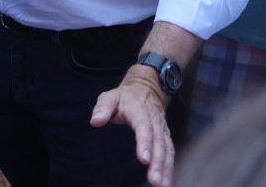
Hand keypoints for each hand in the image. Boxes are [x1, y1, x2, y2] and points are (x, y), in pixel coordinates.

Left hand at [90, 70, 174, 186]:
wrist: (147, 89)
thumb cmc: (125, 98)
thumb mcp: (111, 97)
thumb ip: (102, 108)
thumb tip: (95, 121)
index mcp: (140, 110)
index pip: (144, 126)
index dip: (145, 142)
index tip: (144, 159)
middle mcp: (154, 121)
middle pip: (158, 142)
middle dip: (158, 162)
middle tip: (154, 181)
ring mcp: (162, 129)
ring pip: (167, 148)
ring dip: (166, 168)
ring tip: (162, 186)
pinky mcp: (165, 137)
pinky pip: (170, 152)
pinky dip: (170, 168)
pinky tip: (167, 182)